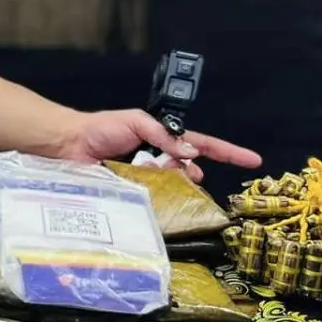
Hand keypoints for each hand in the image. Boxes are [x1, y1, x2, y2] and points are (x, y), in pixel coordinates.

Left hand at [45, 109, 261, 182]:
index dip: (228, 153)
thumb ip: (163, 134)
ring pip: (173, 187)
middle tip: (176, 170)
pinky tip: (144, 191)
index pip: (203, 145)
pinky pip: (151, 200)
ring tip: (152, 174)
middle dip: (190, 172)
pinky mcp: (132, 193)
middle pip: (190, 170)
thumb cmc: (100, 129)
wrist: (68, 145)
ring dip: (169, 182)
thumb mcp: (136, 122)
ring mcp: (146, 179)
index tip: (253, 160)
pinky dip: (152, 197)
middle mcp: (159, 161)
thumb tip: (190, 152)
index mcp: (164, 140)